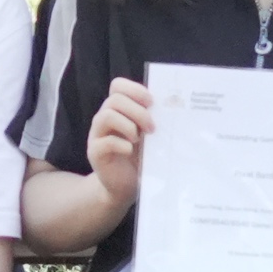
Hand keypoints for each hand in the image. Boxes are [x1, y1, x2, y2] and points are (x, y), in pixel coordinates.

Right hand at [84, 77, 154, 211]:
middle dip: (137, 111)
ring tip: (140, 139)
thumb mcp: (150, 136)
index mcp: (119, 110)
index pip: (118, 86)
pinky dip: (121, 144)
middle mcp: (105, 119)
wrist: (126, 185)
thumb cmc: (140, 157)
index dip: (134, 89)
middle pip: (114, 100)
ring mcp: (97, 135)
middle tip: (152, 127)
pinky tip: (130, 151)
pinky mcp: (95, 153)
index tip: (151, 102)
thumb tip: (176, 106)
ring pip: (106, 116)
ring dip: (128, 125)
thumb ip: (154, 121)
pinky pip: (104, 142)